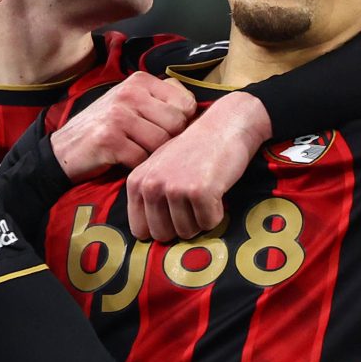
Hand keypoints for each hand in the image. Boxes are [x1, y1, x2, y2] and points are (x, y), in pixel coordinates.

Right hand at [51, 73, 196, 180]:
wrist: (63, 150)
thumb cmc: (105, 128)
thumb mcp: (131, 101)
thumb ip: (161, 97)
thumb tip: (195, 105)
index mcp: (139, 80)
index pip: (186, 103)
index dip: (181, 123)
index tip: (164, 130)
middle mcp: (129, 93)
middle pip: (177, 124)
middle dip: (168, 141)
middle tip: (147, 144)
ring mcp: (118, 115)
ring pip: (161, 143)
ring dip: (151, 155)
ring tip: (133, 150)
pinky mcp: (109, 139)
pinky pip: (142, 159)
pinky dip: (135, 165)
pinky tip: (122, 160)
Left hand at [125, 91, 270, 241]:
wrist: (224, 125)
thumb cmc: (194, 150)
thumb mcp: (159, 168)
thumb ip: (148, 197)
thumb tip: (147, 235)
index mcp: (136, 182)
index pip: (140, 230)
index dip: (161, 227)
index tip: (174, 212)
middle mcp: (151, 186)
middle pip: (163, 236)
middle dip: (181, 225)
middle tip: (192, 201)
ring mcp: (174, 188)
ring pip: (187, 232)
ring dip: (201, 218)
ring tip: (204, 191)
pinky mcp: (200, 191)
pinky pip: (209, 223)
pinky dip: (217, 212)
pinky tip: (216, 189)